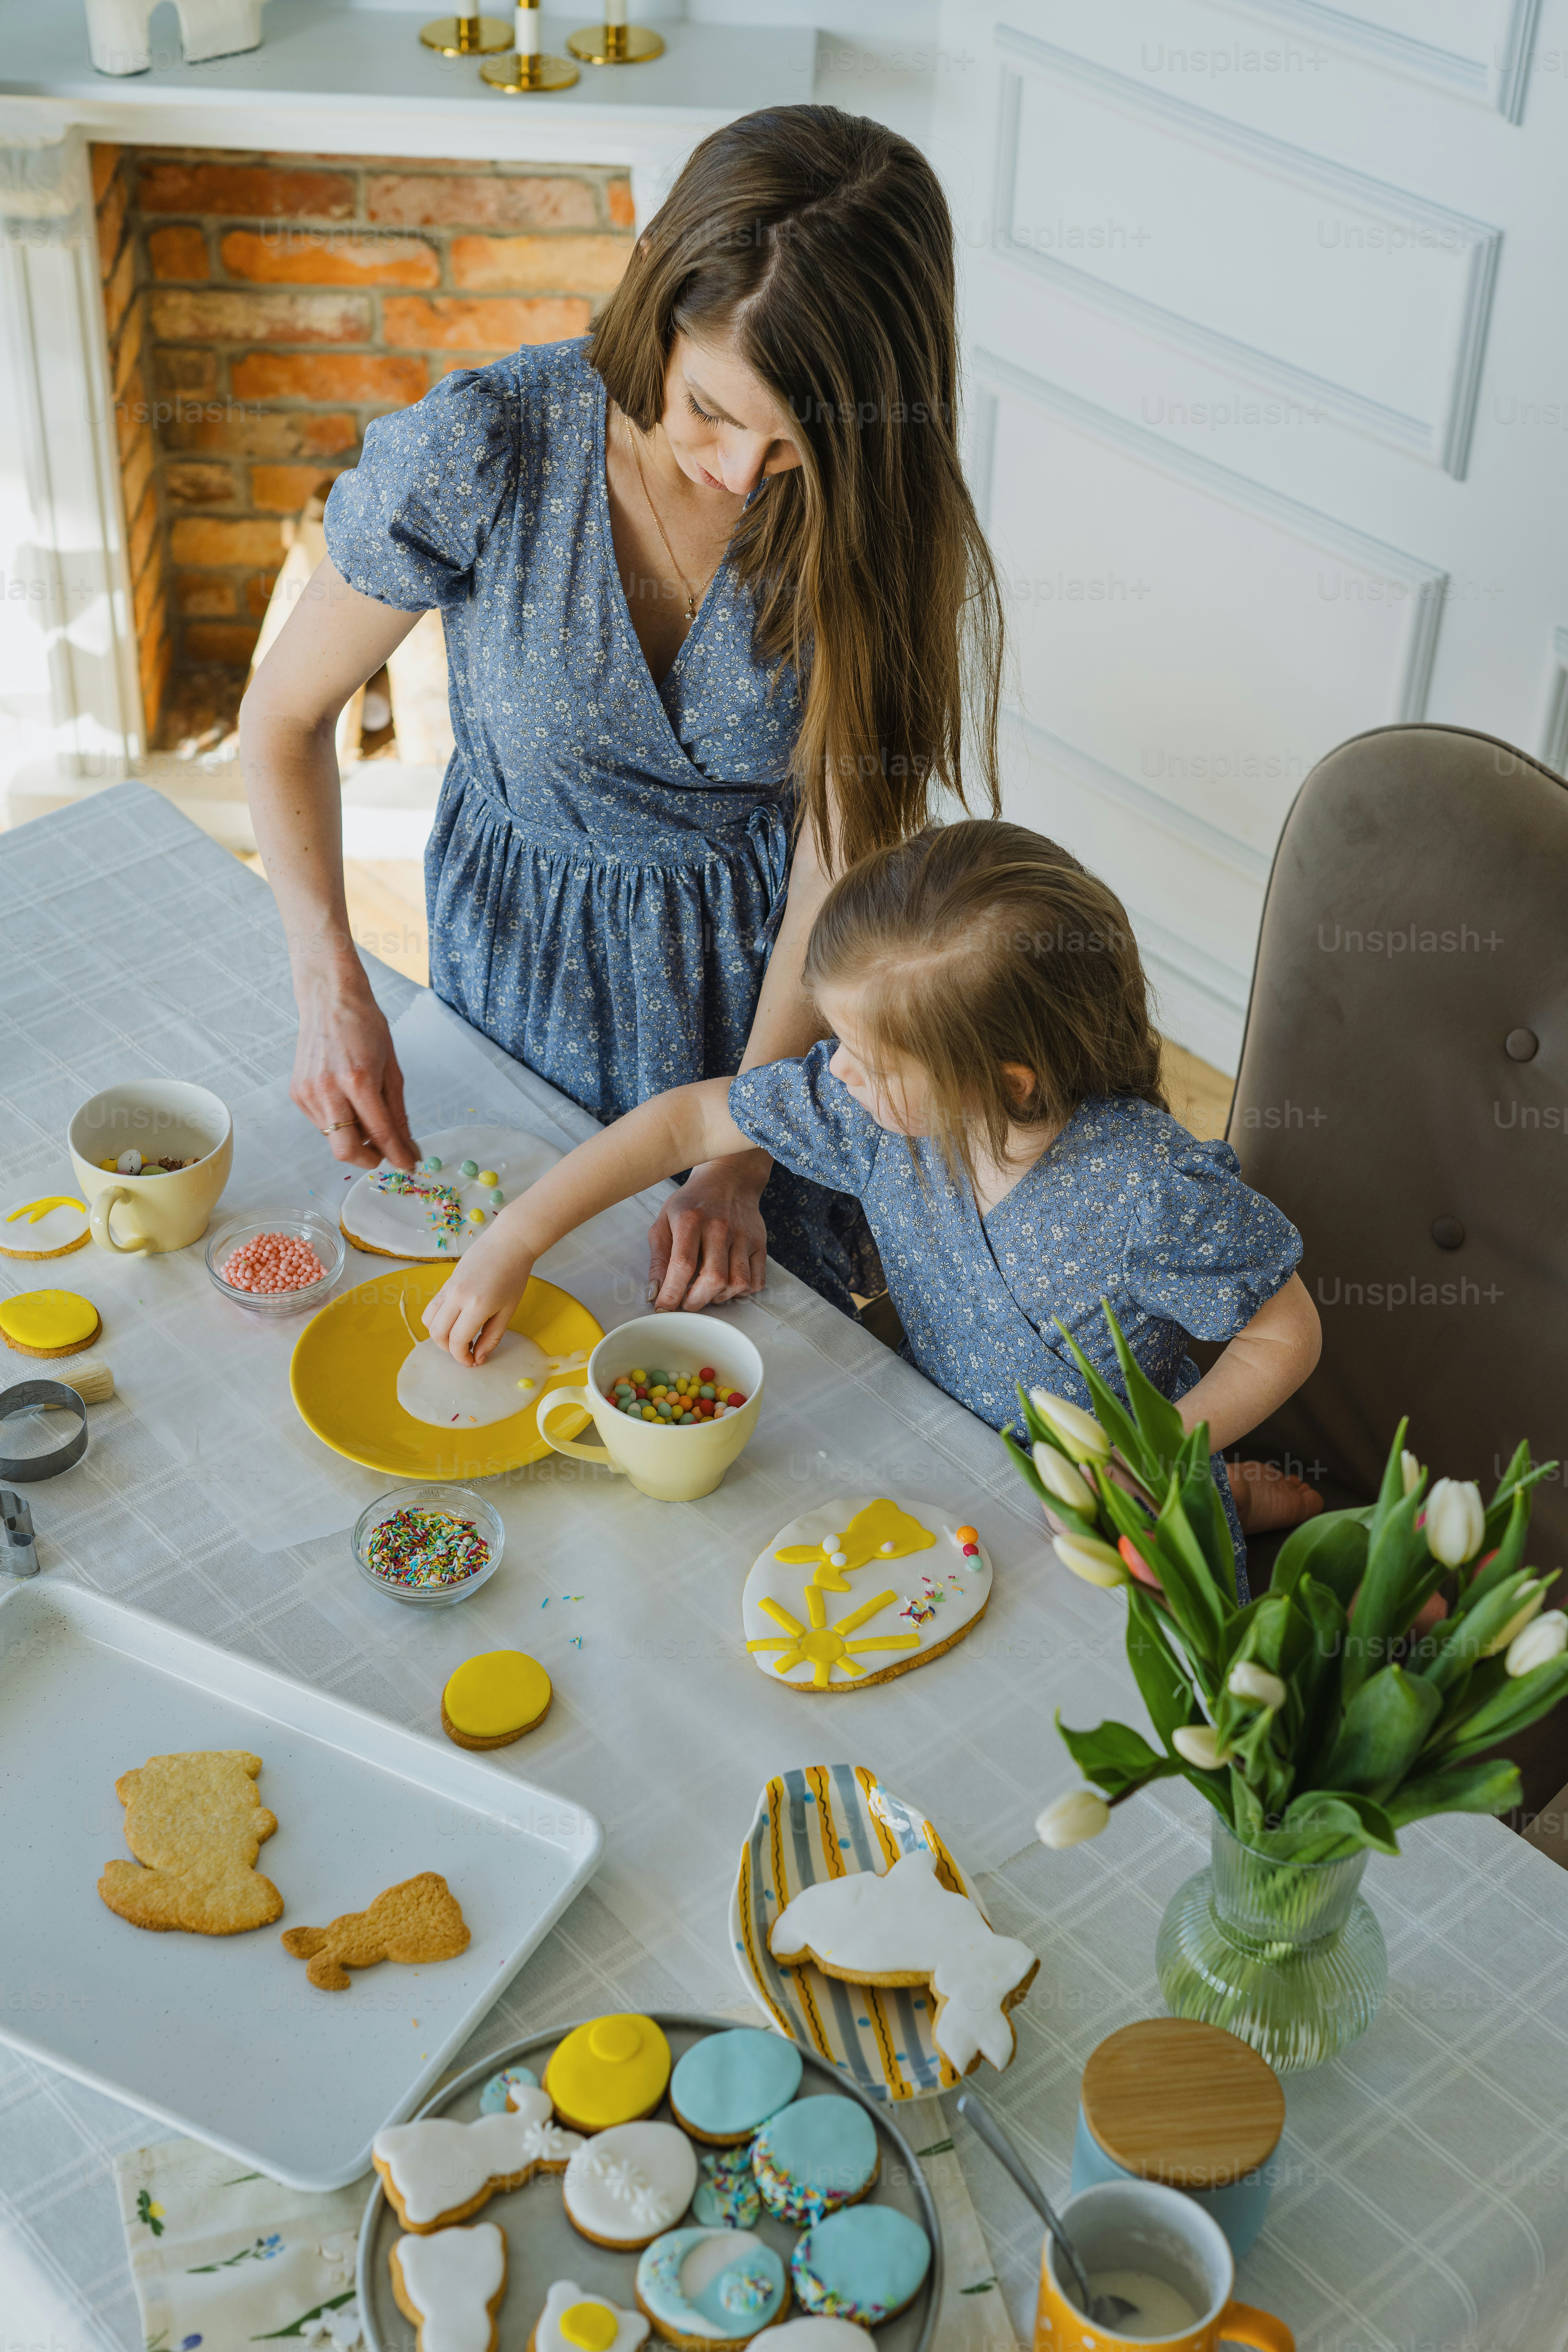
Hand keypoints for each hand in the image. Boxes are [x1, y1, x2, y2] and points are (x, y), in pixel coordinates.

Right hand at [290, 973, 416, 1170]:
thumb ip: (397, 1112)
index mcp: (358, 1080)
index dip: (396, 1155)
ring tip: (364, 1109)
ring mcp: (308, 1092)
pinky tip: (344, 1098)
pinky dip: (339, 1121)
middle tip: (383, 1152)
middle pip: (345, 1150)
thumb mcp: (392, 1068)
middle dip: (368, 1159)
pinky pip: (322, 1123)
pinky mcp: (297, 1093)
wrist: (329, 999)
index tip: (408, 1166)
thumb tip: (408, 1147)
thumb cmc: (365, 1027)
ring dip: (354, 1136)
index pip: (379, 1133)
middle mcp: (328, 1089)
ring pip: (333, 1138)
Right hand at [421, 1225, 536, 1364]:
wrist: (508, 1243)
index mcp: (477, 1306)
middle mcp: (457, 1297)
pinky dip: (437, 1320)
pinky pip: (432, 1307)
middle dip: (449, 1349)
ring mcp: (449, 1288)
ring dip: (439, 1335)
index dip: (462, 1357)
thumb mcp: (508, 1311)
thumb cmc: (514, 1276)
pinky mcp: (445, 1282)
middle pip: (437, 1334)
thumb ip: (491, 1337)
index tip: (472, 1361)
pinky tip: (455, 1320)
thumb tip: (478, 1359)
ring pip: (429, 1321)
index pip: (456, 1341)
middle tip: (466, 1350)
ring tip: (459, 1336)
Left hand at [646, 1152, 769, 1309]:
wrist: (728, 1180)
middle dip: (697, 1301)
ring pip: (738, 1283)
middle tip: (687, 1302)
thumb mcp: (664, 1222)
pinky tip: (728, 1284)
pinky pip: (757, 1281)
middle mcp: (720, 1228)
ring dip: (720, 1297)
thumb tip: (654, 1294)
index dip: (672, 1293)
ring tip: (708, 1291)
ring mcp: (744, 1236)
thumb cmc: (691, 1204)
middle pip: (713, 1278)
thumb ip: (658, 1259)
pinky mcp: (761, 1244)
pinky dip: (742, 1292)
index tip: (664, 1308)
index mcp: (690, 1220)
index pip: (683, 1264)